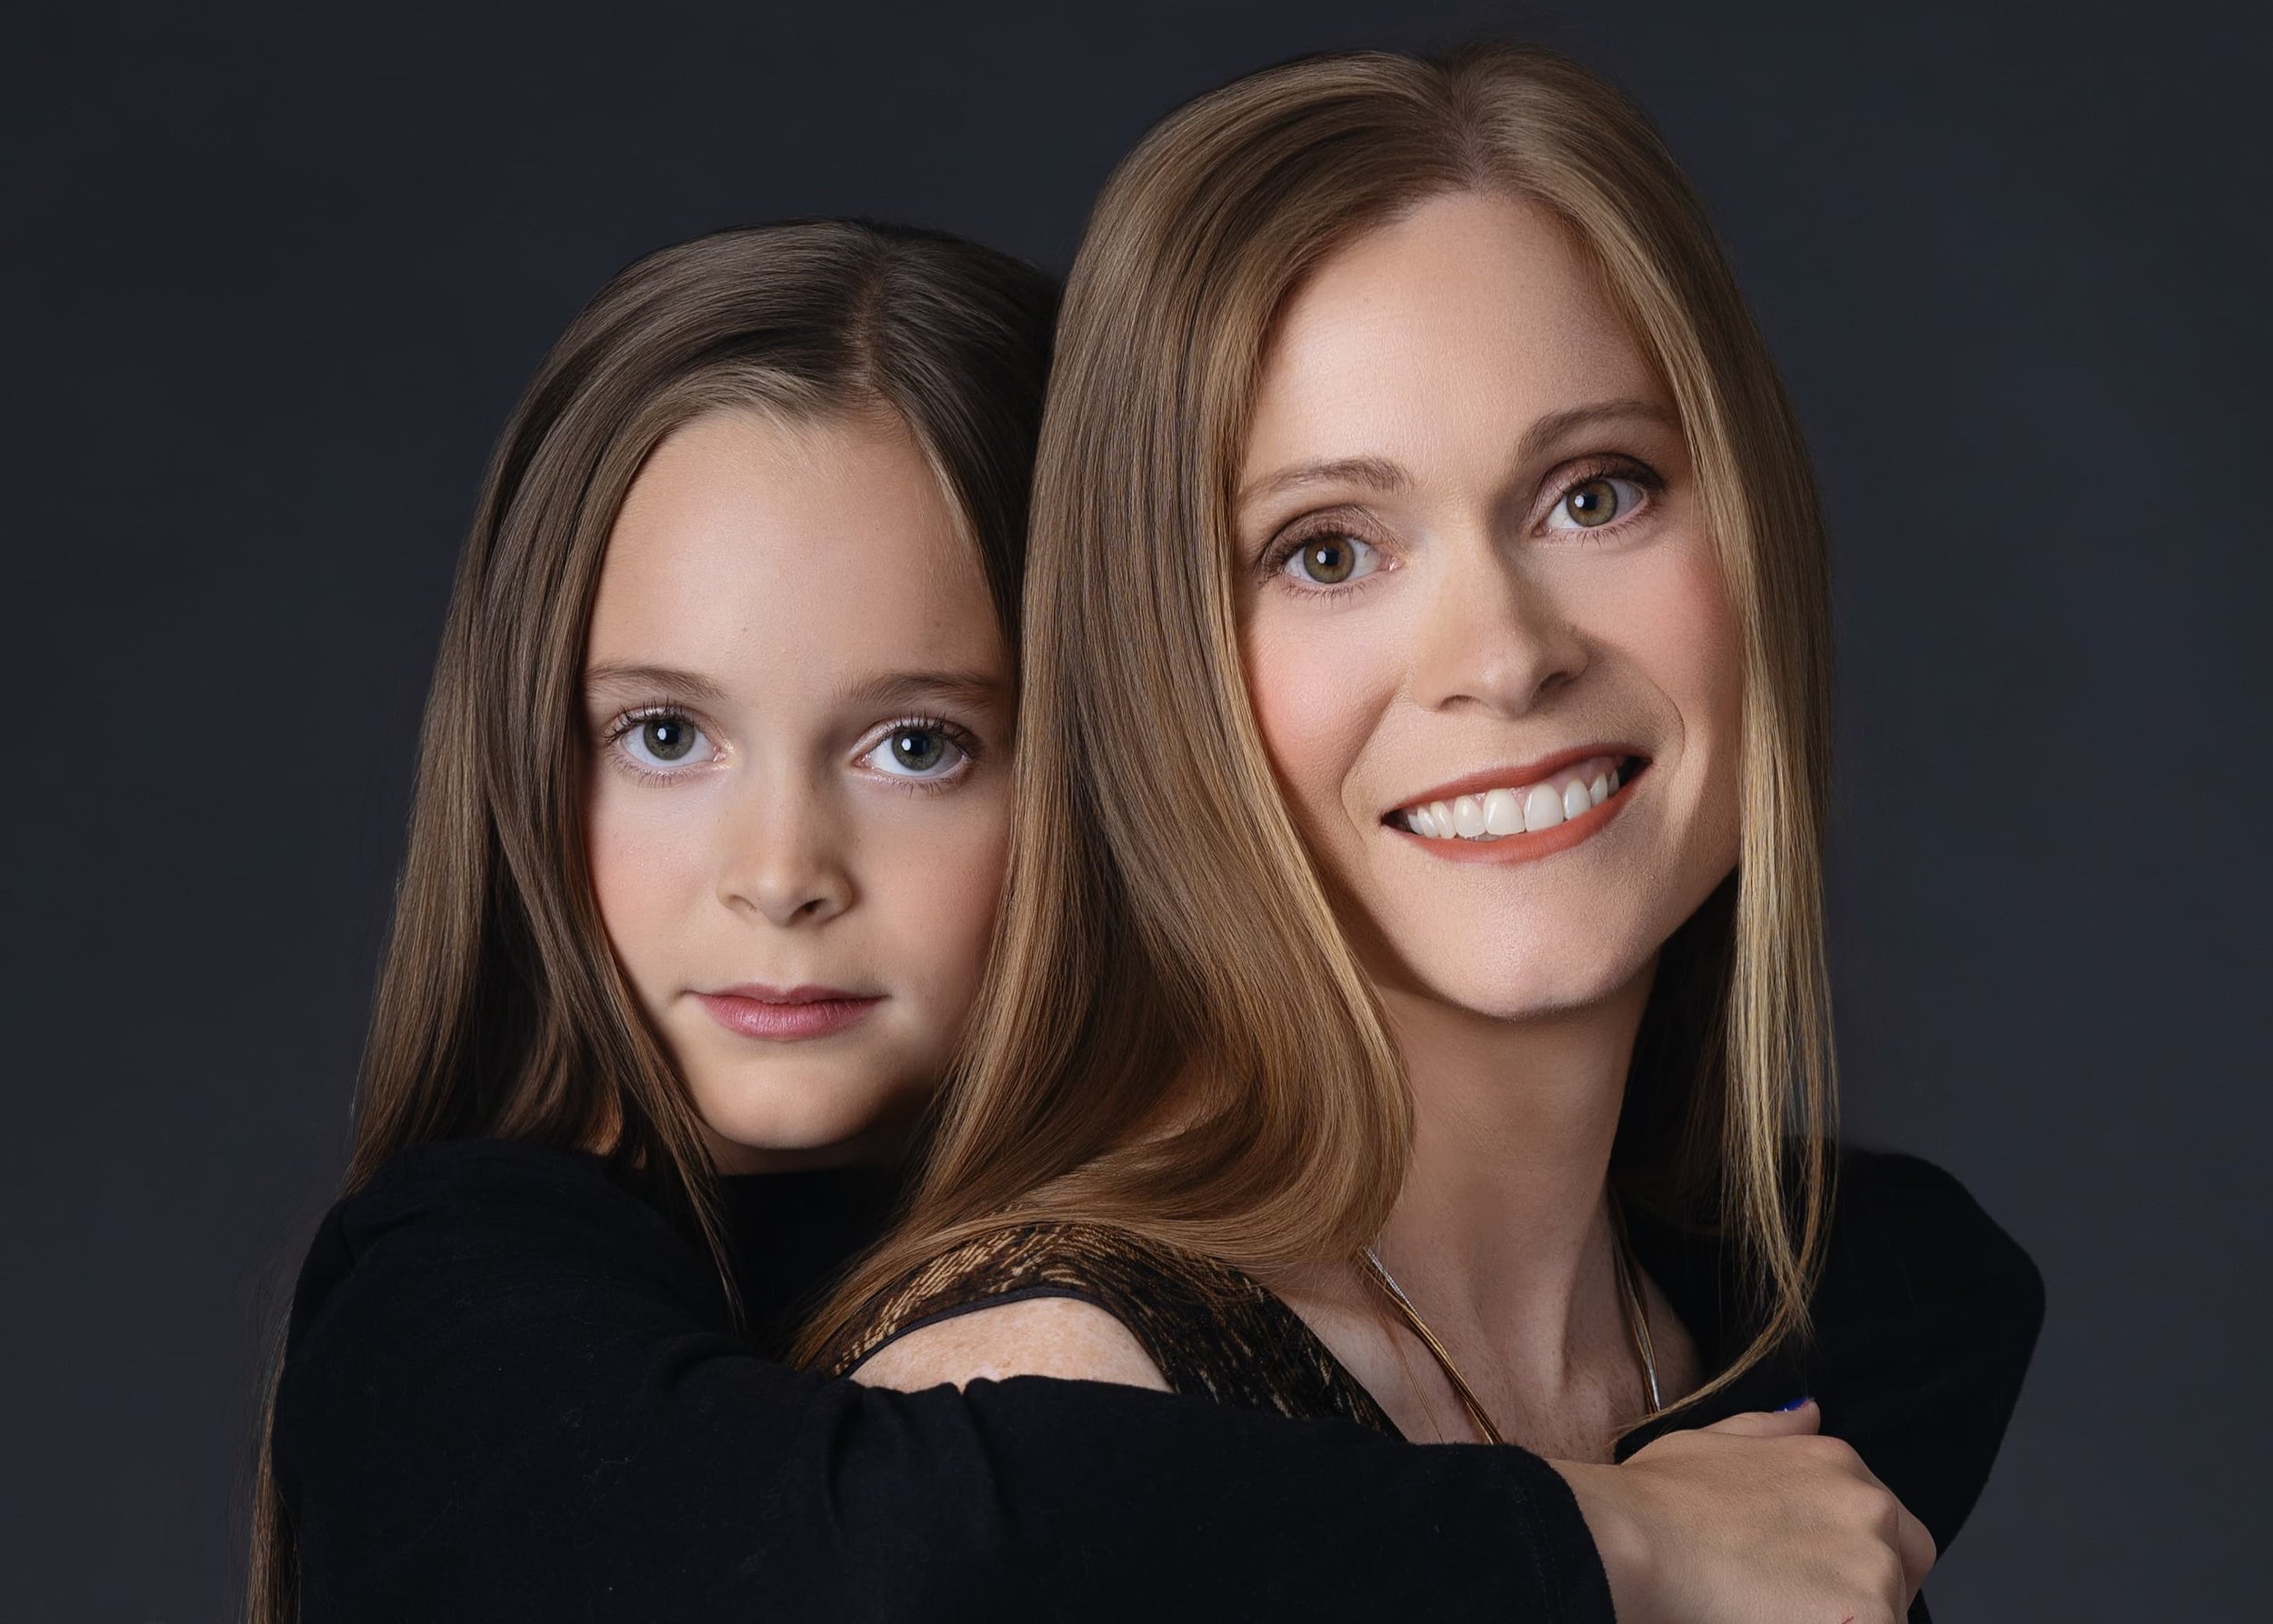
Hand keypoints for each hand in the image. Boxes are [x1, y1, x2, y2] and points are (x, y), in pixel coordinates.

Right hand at [1554, 1398, 1936, 1623]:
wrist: (1634, 1545)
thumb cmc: (1656, 1502)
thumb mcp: (1710, 1442)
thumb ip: (1773, 1431)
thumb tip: (1810, 1411)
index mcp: (1835, 1463)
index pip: (1887, 1521)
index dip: (1852, 1555)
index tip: (1812, 1578)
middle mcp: (1867, 1507)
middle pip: (1903, 1568)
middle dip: (1868, 1591)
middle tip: (1804, 1606)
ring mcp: (1872, 1566)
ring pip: (1885, 1610)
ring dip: (1844, 1616)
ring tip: (1774, 1613)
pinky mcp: (1868, 1619)